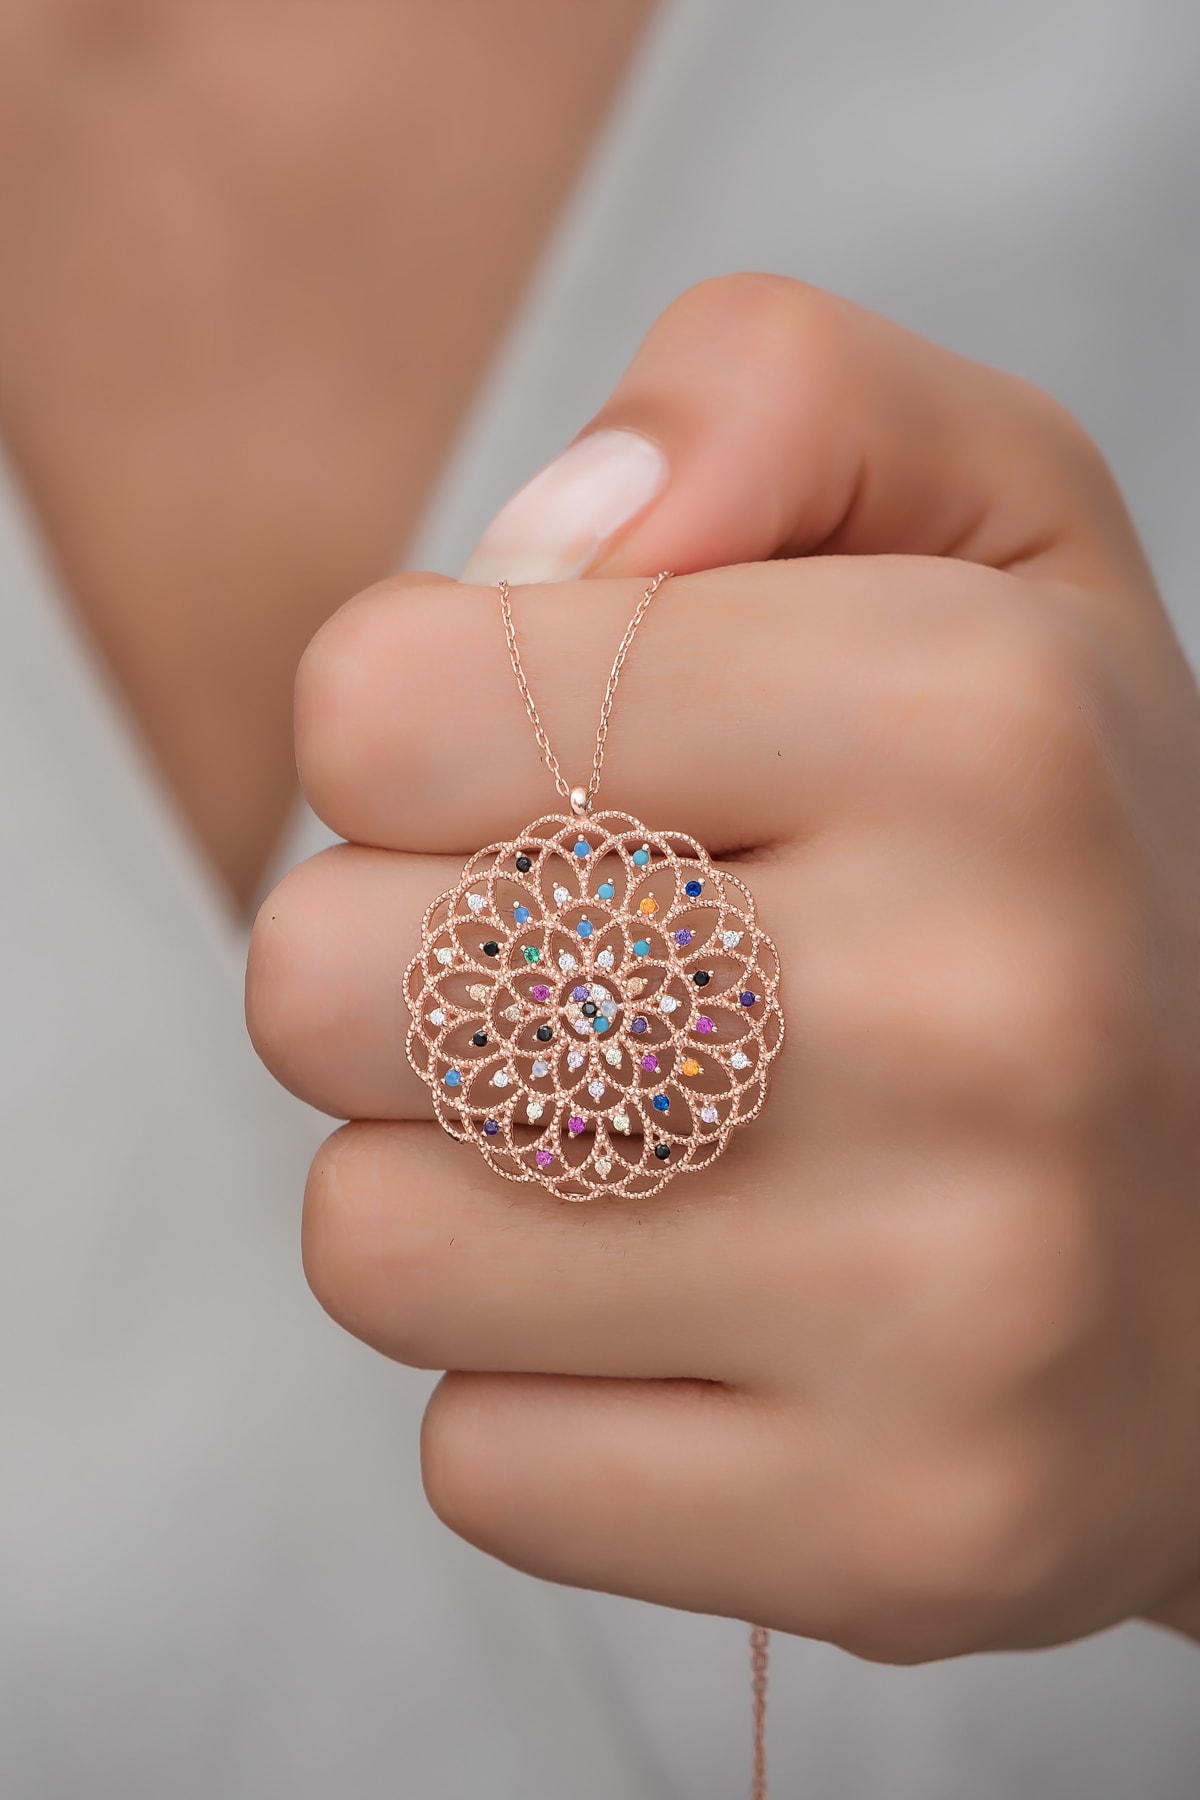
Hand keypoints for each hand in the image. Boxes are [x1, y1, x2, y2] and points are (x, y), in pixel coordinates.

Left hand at [246, 277, 1199, 1661]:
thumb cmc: (1059, 867)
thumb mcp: (991, 536)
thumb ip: (773, 400)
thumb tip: (539, 542)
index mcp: (975, 717)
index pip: (378, 705)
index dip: (420, 740)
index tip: (558, 791)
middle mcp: (983, 1014)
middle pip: (321, 982)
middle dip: (404, 973)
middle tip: (583, 987)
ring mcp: (954, 1311)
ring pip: (374, 1243)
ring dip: (459, 1193)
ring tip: (655, 1162)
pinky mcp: (902, 1536)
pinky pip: (479, 1462)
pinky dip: (549, 1392)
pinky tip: (716, 1329)